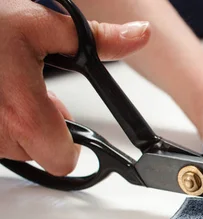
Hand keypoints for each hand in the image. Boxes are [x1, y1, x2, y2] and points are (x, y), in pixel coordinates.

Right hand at [0, 0, 150, 175]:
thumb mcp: (41, 23)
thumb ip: (97, 39)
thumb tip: (139, 35)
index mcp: (26, 112)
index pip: (64, 161)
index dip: (71, 146)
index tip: (67, 128)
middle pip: (37, 153)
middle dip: (41, 127)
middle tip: (29, 93)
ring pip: (10, 147)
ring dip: (14, 123)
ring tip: (5, 87)